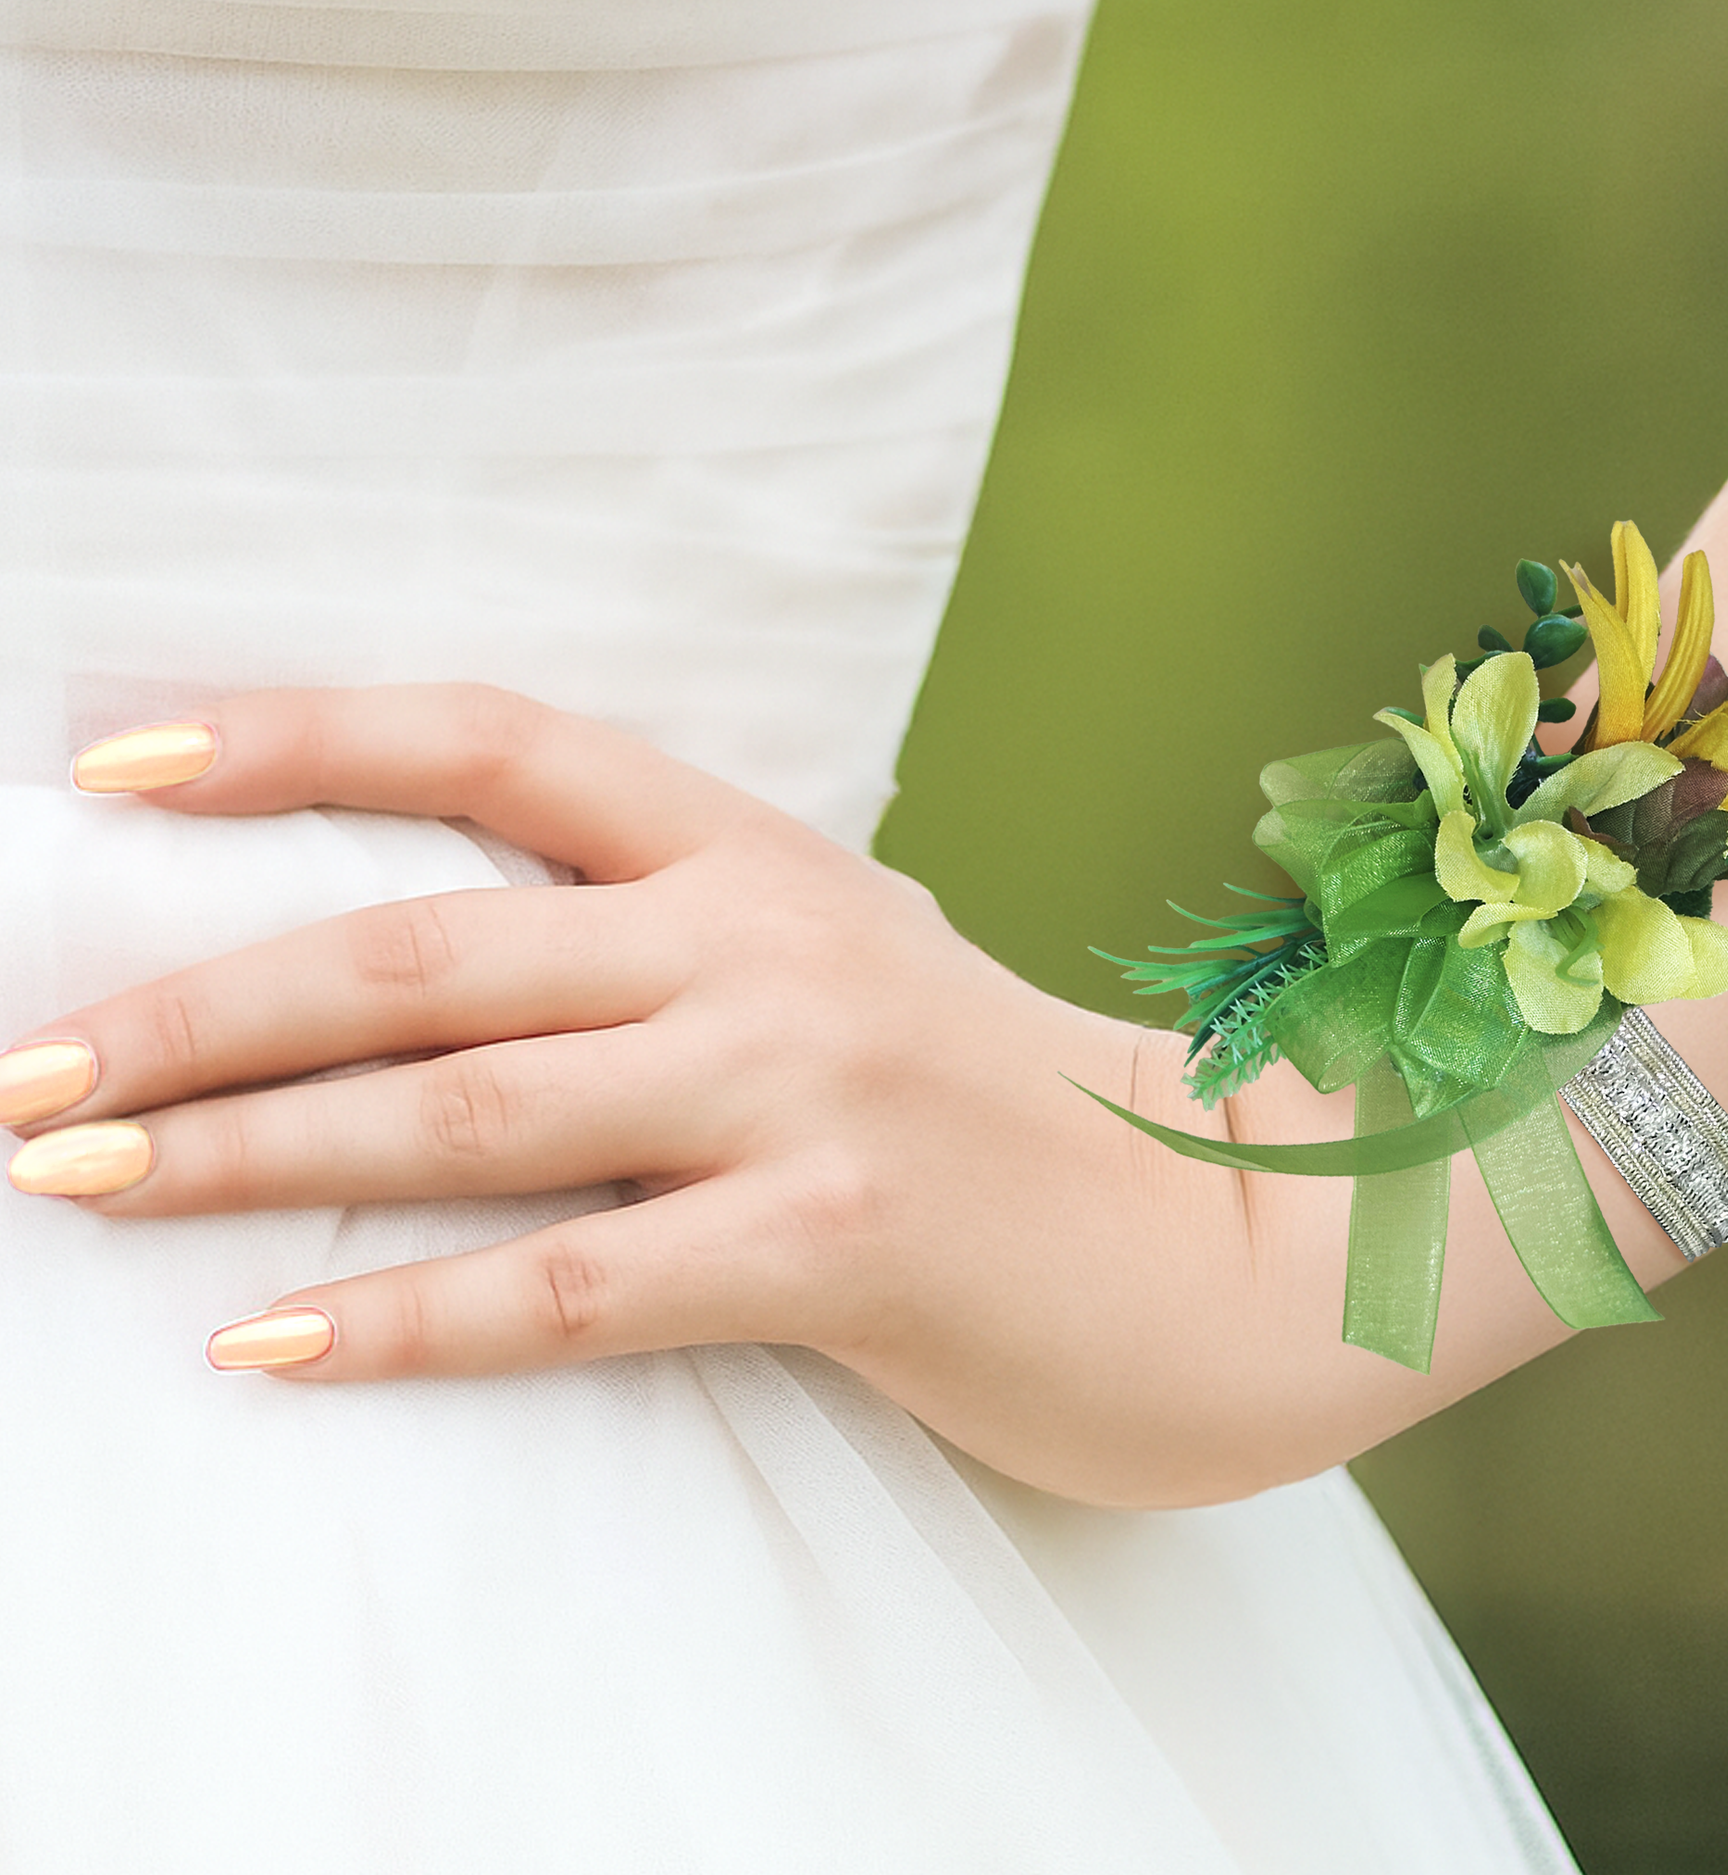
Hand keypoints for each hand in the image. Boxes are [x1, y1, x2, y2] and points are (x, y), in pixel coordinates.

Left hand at [0, 686, 1477, 1506]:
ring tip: (78, 1185)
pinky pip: (575, 1285)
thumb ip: (681, 959)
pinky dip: (406, 1321)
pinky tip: (268, 1349)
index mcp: (765, 858)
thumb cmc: (1015, 1125)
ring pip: (474, 1105)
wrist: (1246, 1240)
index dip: (297, 737)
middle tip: (25, 1074)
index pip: (498, 742)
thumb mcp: (849, 985)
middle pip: (431, 942)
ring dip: (249, 1149)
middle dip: (198, 1004)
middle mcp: (773, 942)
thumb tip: (455, 989)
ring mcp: (811, 1085)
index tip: (106, 762)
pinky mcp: (843, 1241)